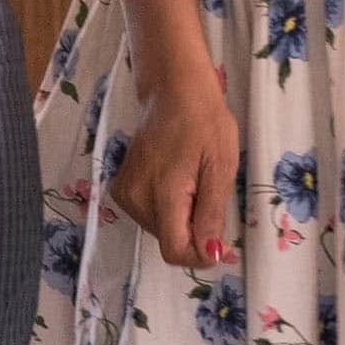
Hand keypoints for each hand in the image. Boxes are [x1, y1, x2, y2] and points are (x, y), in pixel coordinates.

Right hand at [106, 66, 243, 270]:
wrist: (173, 90)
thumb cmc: (204, 121)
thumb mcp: (220, 165)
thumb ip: (211, 214)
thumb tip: (209, 254)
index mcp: (161, 194)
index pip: (174, 250)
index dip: (201, 253)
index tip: (221, 238)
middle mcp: (136, 199)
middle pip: (170, 240)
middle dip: (194, 228)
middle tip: (208, 189)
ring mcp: (125, 194)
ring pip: (161, 229)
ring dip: (182, 217)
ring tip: (193, 179)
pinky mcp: (122, 189)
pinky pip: (151, 215)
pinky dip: (168, 208)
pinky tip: (177, 178)